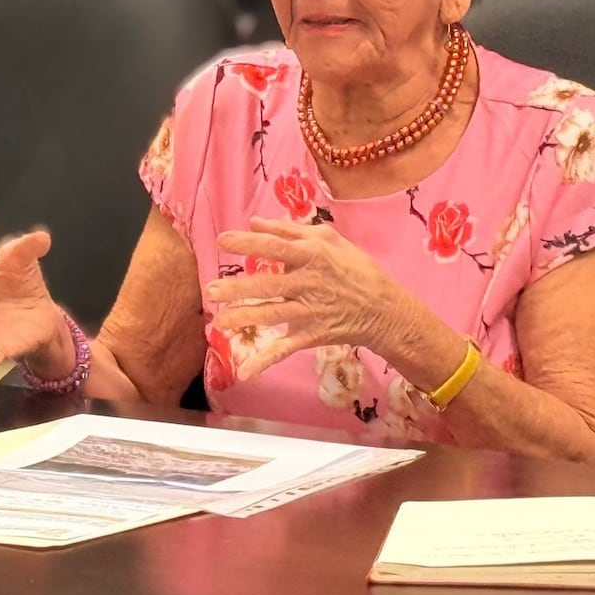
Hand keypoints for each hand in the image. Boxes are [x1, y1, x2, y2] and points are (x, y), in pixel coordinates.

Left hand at [205, 217, 407, 379]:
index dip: (248, 243)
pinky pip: (285, 349)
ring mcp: (310, 311)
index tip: (220, 240)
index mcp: (312, 255)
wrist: (384, 308)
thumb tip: (255, 222)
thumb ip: (290, 231)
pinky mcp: (312, 335)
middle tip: (210, 289)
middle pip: (270, 285)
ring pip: (273, 315)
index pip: (275, 247)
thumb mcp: (330, 239)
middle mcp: (308, 283)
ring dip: (246, 319)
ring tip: (220, 322)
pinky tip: (244, 371)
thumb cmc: (356, 268)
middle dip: (239, 288)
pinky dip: (265, 361)